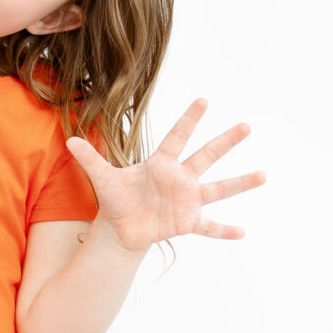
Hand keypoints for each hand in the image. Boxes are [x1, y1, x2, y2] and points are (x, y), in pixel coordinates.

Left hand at [65, 98, 266, 252]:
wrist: (121, 228)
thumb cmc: (116, 199)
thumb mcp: (102, 179)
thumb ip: (90, 159)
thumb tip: (68, 140)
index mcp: (160, 164)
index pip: (176, 137)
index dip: (188, 119)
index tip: (203, 100)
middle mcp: (179, 178)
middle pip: (206, 156)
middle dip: (225, 141)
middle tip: (246, 125)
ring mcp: (186, 200)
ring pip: (217, 189)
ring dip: (239, 183)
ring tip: (263, 174)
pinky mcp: (187, 222)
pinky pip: (209, 227)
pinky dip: (224, 230)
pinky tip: (242, 232)